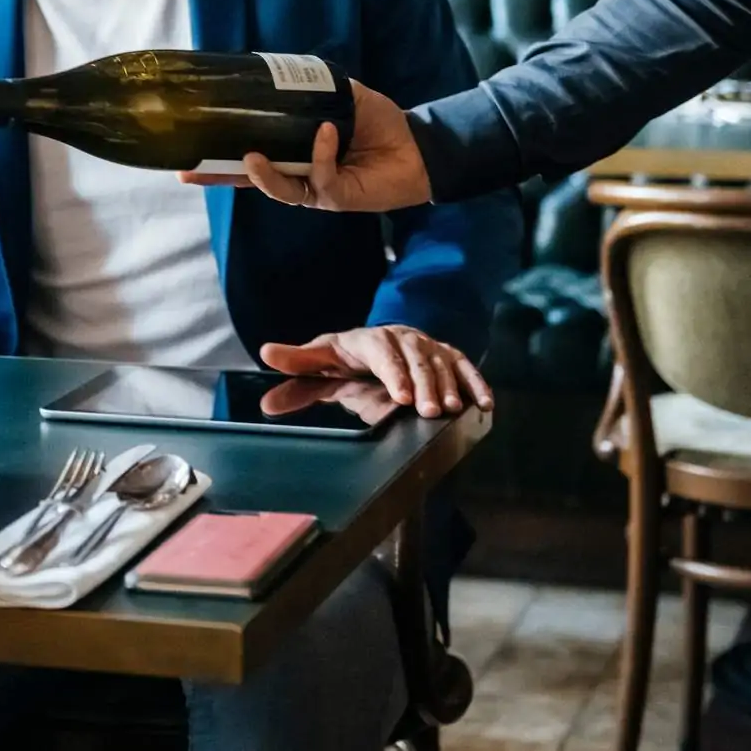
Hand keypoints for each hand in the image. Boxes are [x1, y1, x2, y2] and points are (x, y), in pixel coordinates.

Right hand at [178, 81, 432, 213]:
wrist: (418, 146)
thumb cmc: (379, 123)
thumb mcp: (344, 95)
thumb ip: (316, 87)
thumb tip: (281, 70)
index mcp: (292, 152)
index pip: (247, 156)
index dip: (217, 158)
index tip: (186, 156)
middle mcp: (298, 174)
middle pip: (250, 180)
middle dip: (220, 177)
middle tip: (189, 173)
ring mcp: (316, 188)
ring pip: (280, 187)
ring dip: (263, 174)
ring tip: (249, 157)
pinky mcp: (338, 196)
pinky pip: (321, 178)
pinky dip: (322, 154)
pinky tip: (327, 132)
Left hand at [259, 325, 493, 418]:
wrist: (374, 343)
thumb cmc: (344, 357)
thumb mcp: (319, 360)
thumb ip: (296, 367)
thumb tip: (266, 366)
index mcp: (369, 339)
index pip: (383, 354)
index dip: (393, 373)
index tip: (400, 397)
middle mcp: (402, 338)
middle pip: (416, 360)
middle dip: (424, 385)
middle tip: (429, 411)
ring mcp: (428, 345)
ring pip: (442, 364)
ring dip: (450, 386)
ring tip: (452, 410)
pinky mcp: (447, 355)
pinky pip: (465, 367)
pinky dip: (476, 383)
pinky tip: (485, 404)